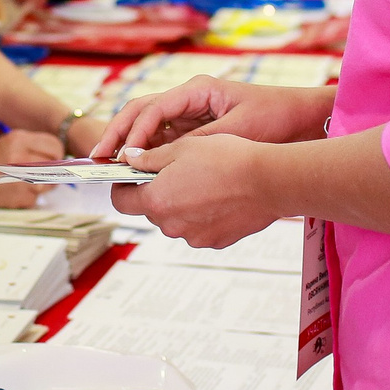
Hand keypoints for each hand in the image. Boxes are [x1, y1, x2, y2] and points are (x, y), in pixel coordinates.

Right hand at [0, 131, 60, 208]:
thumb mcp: (10, 142)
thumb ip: (34, 147)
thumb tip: (62, 159)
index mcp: (19, 140)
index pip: (56, 146)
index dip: (57, 153)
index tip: (53, 157)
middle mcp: (21, 159)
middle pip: (55, 166)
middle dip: (52, 170)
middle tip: (40, 171)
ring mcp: (22, 181)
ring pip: (50, 184)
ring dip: (42, 184)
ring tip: (24, 180)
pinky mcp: (19, 198)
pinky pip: (37, 198)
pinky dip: (30, 196)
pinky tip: (14, 190)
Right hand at [91, 77, 325, 158]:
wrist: (304, 121)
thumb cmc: (276, 117)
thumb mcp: (237, 130)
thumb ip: (197, 143)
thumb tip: (159, 159)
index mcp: (196, 91)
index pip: (151, 107)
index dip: (130, 131)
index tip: (117, 154)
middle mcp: (188, 101)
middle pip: (140, 114)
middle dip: (117, 136)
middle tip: (97, 160)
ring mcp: (191, 117)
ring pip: (148, 130)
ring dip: (129, 149)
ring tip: (110, 170)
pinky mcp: (196, 133)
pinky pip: (164, 144)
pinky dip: (149, 158)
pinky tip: (138, 176)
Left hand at [113, 135, 282, 248]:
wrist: (269, 181)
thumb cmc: (227, 159)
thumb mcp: (183, 147)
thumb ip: (150, 157)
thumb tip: (130, 158)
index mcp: (157, 200)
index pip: (121, 201)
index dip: (122, 186)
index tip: (130, 175)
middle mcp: (171, 225)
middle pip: (150, 210)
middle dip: (156, 192)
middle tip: (174, 170)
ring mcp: (194, 237)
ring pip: (176, 219)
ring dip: (181, 203)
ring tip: (203, 181)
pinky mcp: (215, 241)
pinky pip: (198, 227)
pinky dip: (202, 214)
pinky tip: (219, 195)